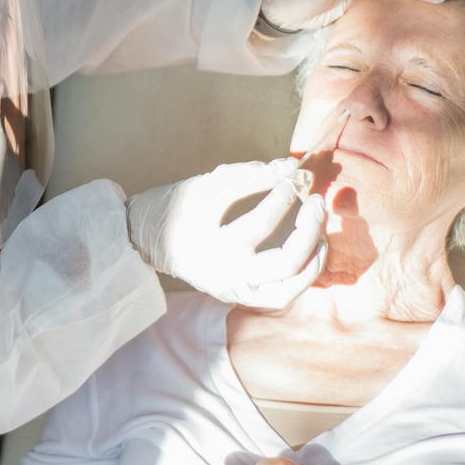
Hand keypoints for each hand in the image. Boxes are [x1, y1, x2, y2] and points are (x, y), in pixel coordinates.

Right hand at [125, 160, 325, 309]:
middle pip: (286, 262)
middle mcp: (227, 278)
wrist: (146, 239)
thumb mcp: (207, 185)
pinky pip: (283, 294)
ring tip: (319, 225)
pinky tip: (312, 248)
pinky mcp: (241, 296)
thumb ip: (249, 175)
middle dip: (309, 228)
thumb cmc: (175, 208)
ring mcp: (235, 292)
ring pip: (291, 286)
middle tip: (315, 199)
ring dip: (314, 254)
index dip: (281, 195)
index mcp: (212, 250)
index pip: (260, 223)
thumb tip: (291, 167)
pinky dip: (304, 274)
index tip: (289, 175)